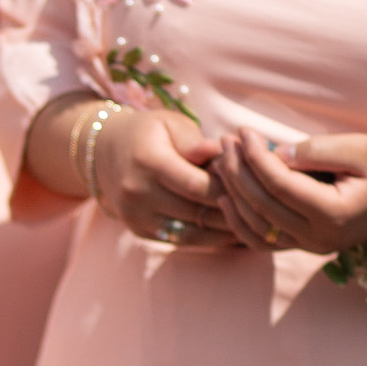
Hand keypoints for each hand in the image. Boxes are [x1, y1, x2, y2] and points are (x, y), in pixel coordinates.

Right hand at [85, 100, 242, 250]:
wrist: (104, 154)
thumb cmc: (147, 134)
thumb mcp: (169, 124)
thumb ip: (194, 140)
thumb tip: (220, 150)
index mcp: (148, 162)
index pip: (198, 185)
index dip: (230, 187)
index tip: (254, 183)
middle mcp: (138, 194)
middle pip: (198, 211)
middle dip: (233, 210)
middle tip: (262, 207)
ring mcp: (137, 217)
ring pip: (193, 233)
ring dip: (225, 230)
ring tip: (254, 222)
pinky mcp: (141, 232)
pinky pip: (182, 241)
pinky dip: (209, 237)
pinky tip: (232, 230)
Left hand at [211, 128, 366, 257]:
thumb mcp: (361, 148)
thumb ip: (317, 151)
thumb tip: (275, 153)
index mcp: (334, 213)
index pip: (278, 184)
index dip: (254, 156)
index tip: (243, 131)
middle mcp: (319, 237)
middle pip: (262, 205)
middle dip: (238, 170)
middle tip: (226, 140)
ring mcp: (311, 247)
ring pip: (256, 227)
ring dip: (233, 194)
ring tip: (222, 161)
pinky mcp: (305, 246)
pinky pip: (263, 241)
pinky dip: (240, 222)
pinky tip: (226, 197)